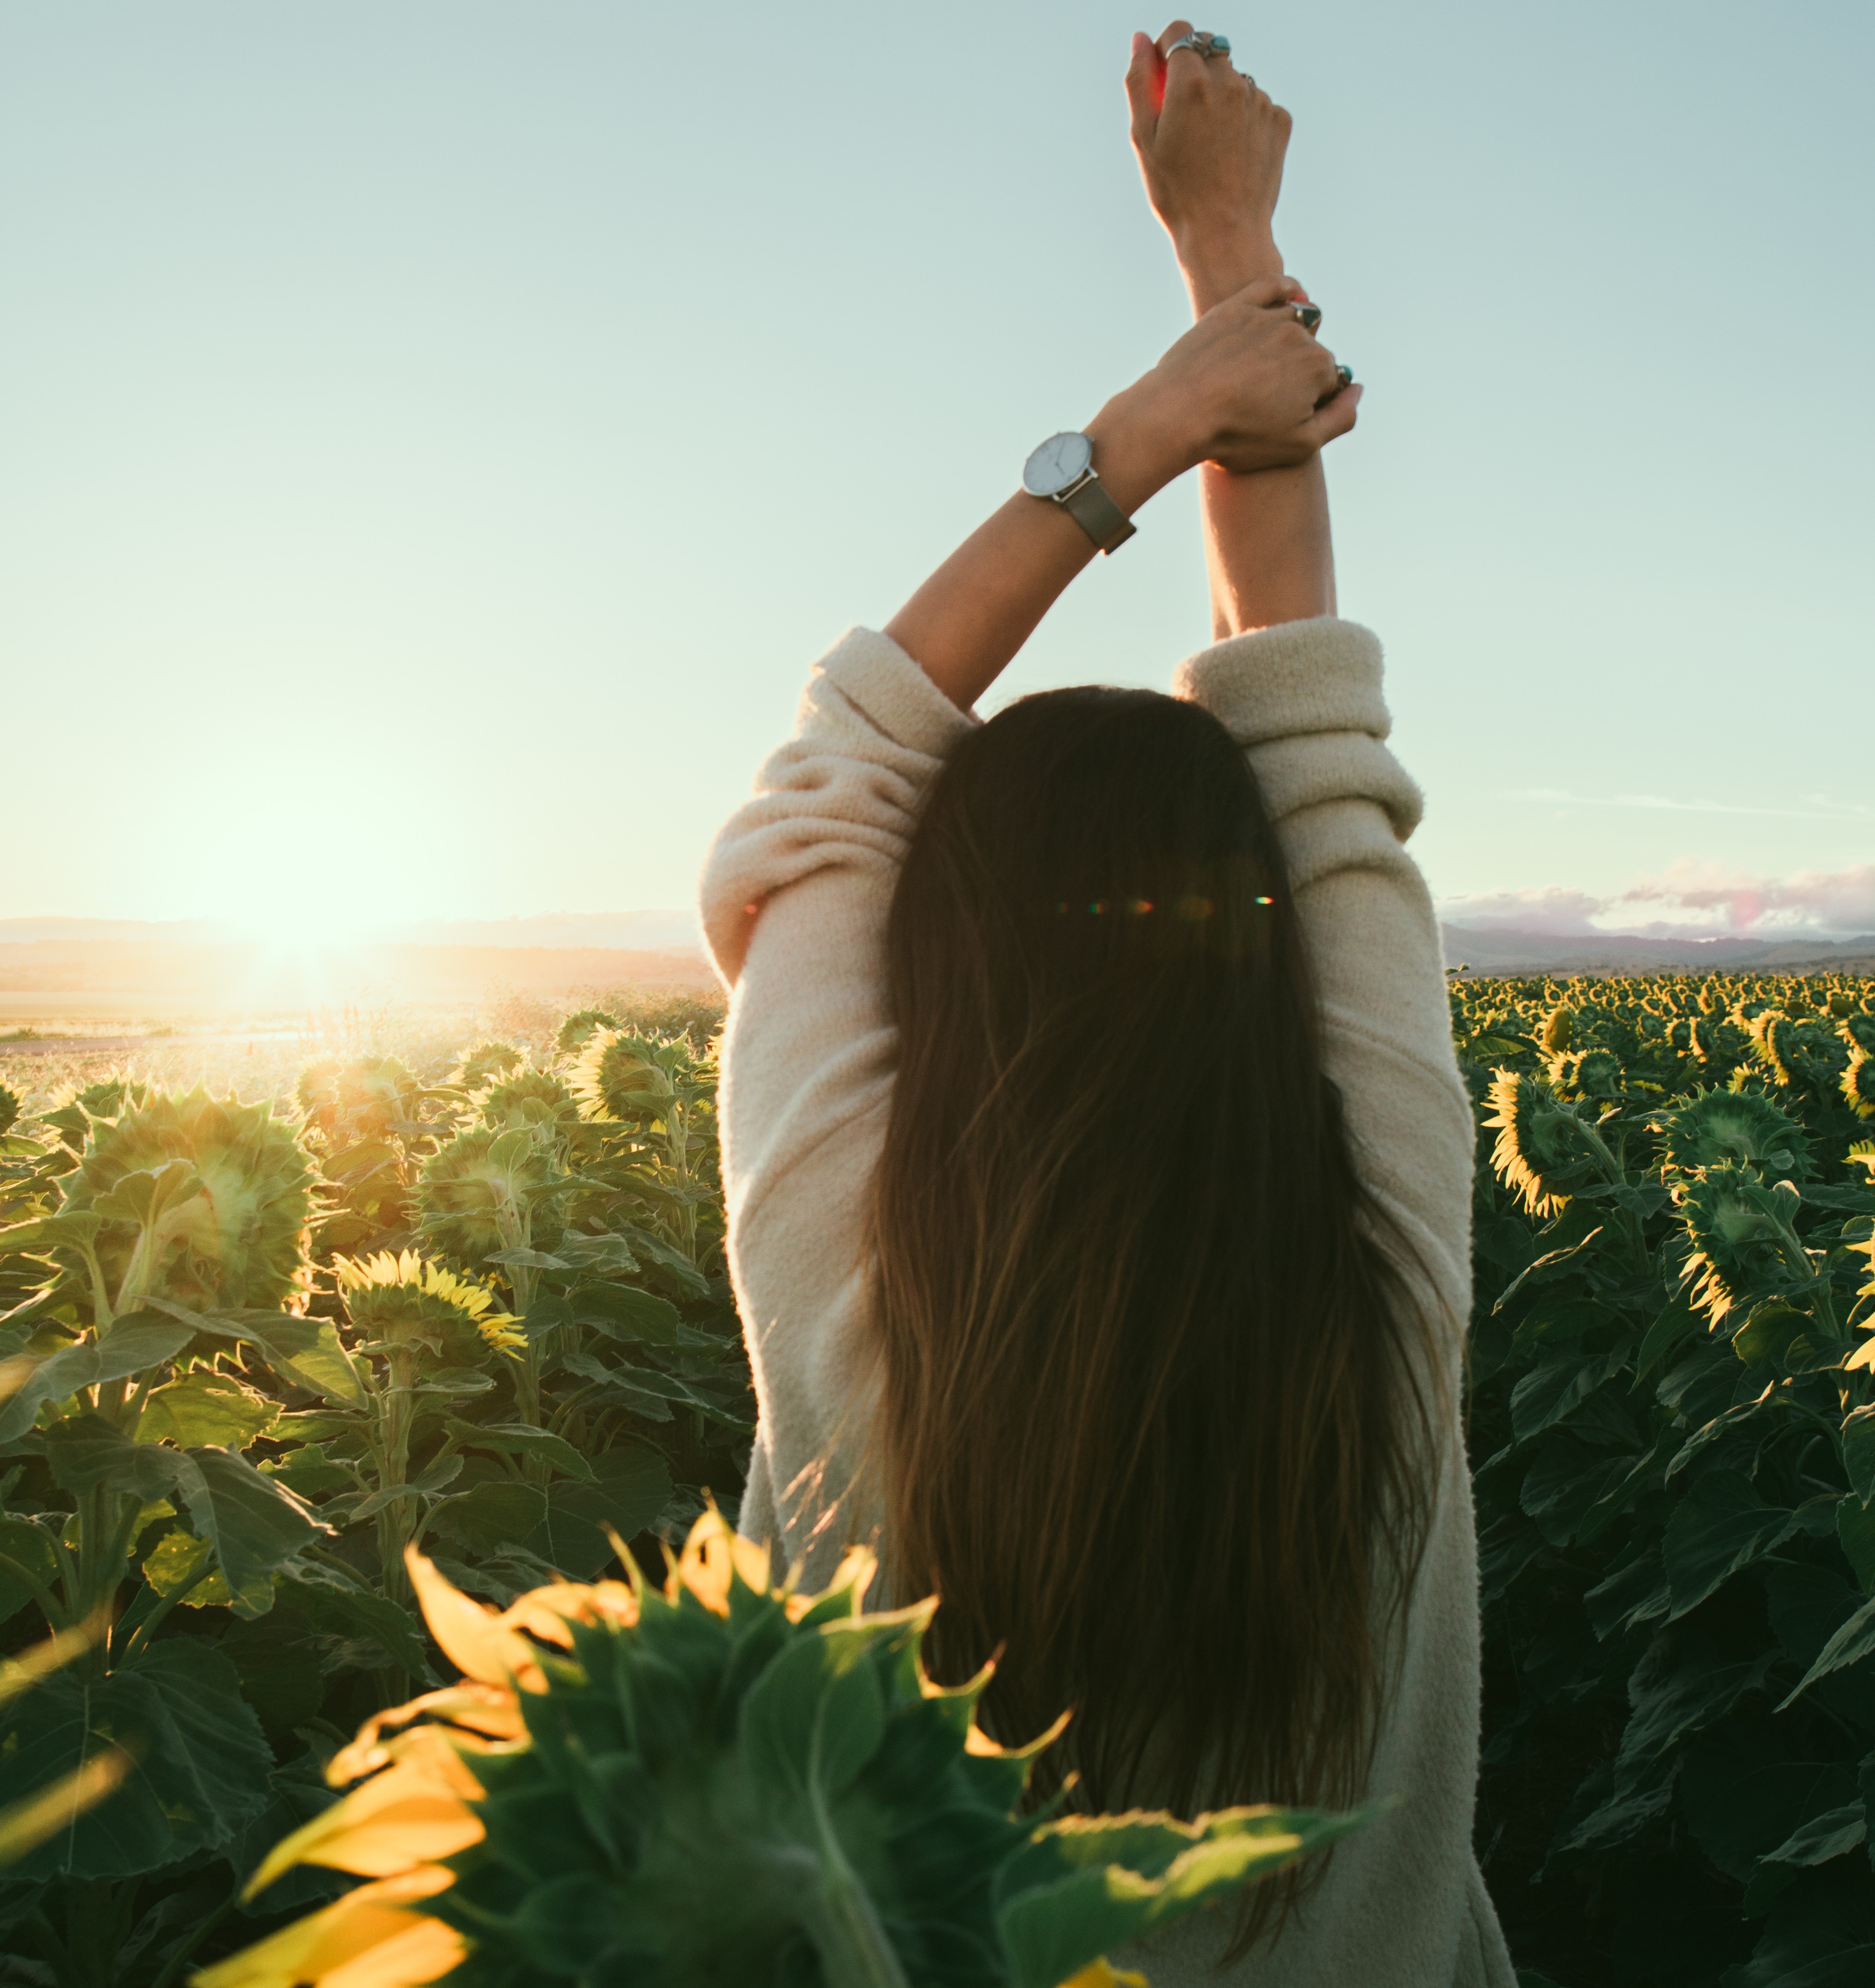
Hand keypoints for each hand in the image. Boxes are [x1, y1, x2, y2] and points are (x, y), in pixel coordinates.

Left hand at [1110, 274, 1356, 476]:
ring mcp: (1266, 317)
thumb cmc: (1238, 437)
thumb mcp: (1299, 445)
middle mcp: (1298, 334)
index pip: (1329, 380)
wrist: (1178, 415)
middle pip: (1312, 350)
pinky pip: (1273, 286)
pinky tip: (1289, 301)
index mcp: (1318, 366)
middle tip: (1267, 398)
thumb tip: (1358, 388)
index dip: (1311, 400)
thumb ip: (1341, 418)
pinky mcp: (1236, 307)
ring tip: (1268, 364)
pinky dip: (1287, 290)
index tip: (1284, 416)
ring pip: (1296, 318)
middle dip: (1299, 371)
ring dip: (1292, 335)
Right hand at [1125, 22, 1292, 311]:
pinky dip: (1244, 119)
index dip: (1169, 48)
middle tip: (1186, 118)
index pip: (1181, 32)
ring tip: (1211, 145)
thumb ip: (1140, 81)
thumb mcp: (1144, 138)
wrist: (1225, 234)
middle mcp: (1230, 82)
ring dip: (1222, 97)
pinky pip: (1258, 103)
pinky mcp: (1279, 120)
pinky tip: (1233, 153)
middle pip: (1210, 51)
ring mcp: (1259, 100)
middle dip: (1196, 73)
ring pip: (1235, 79)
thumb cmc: (1177, 193)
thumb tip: (1141, 40)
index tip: (1164, 73)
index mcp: (1192, 83)